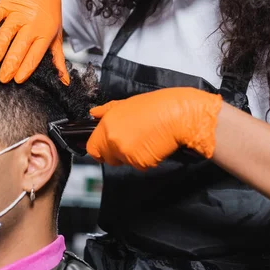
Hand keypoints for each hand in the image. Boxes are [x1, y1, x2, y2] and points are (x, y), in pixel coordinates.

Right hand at [0, 0, 68, 84]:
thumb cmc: (49, 13)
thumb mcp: (56, 34)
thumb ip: (57, 58)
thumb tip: (65, 82)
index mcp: (45, 33)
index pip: (35, 54)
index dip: (27, 67)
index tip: (18, 80)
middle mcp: (32, 23)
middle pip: (21, 45)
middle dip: (11, 63)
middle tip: (3, 78)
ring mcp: (19, 13)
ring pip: (8, 31)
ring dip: (1, 45)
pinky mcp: (7, 3)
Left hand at [87, 88, 222, 169]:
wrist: (177, 115)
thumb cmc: (156, 106)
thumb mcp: (127, 103)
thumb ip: (107, 111)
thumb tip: (94, 113)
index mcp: (108, 125)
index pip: (92, 148)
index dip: (100, 147)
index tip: (107, 145)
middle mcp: (114, 141)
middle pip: (107, 157)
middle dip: (117, 152)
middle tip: (132, 138)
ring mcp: (127, 154)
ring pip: (124, 162)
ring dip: (132, 155)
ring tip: (146, 138)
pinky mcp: (141, 164)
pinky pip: (139, 166)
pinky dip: (146, 159)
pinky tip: (153, 144)